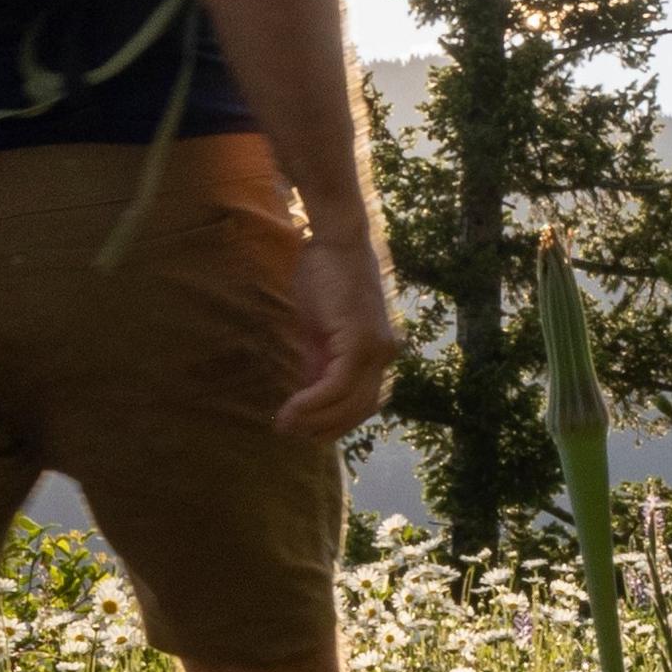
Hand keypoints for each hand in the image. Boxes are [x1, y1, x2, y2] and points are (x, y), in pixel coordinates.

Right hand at [271, 209, 402, 438]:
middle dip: (324, 428)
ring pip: (349, 403)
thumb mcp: (319, 329)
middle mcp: (385, 354)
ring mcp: (377, 349)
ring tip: (285, 424)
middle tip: (291, 432)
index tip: (305, 429)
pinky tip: (292, 408)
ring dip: (315, 420)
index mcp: (378, 352)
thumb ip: (319, 360)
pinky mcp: (361, 341)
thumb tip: (309, 393)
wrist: (334, 239)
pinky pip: (338, 385)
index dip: (334, 421)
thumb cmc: (324, 275)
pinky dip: (314, 402)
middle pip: (359, 409)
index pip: (362, 402)